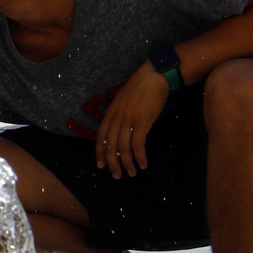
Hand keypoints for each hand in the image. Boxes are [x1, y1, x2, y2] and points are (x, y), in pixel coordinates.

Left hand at [94, 63, 169, 178]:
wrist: (153, 77)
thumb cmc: (140, 88)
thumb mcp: (123, 102)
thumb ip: (119, 115)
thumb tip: (121, 130)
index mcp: (110, 114)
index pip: (100, 137)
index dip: (99, 153)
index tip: (100, 165)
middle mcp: (115, 119)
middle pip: (110, 146)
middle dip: (112, 164)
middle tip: (117, 175)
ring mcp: (127, 121)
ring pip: (123, 149)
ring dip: (127, 164)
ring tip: (131, 173)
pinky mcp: (141, 123)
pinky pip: (137, 145)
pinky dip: (139, 157)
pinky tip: (143, 164)